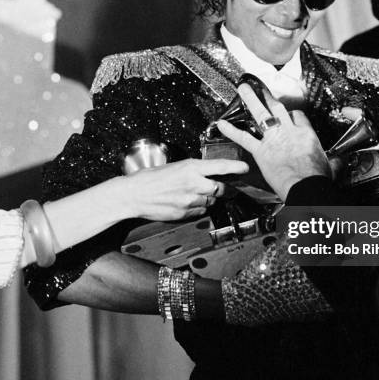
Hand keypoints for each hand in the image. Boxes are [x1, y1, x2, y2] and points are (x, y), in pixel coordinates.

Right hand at [119, 158, 248, 220]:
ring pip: (210, 202)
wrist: (132, 195)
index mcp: (190, 168)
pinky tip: (185, 203)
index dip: (235, 167)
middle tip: (222, 187)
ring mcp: (189, 200)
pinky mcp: (184, 213)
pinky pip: (199, 212)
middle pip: (220, 188)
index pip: (219, 166)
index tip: (245, 167)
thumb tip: (205, 173)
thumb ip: (191, 170)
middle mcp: (193, 184)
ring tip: (192, 194)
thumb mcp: (173, 167)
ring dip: (207, 199)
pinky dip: (197, 208)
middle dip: (223, 189)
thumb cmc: (149, 178)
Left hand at [217, 84, 330, 200]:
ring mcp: (273, 139)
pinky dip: (232, 131)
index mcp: (306, 134)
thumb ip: (333, 162)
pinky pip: (244, 138)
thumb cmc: (317, 179)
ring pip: (261, 114)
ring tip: (242, 89)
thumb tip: (339, 163)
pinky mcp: (261, 151)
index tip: (290, 115)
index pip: (299, 116)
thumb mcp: (331, 166)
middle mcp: (289, 131)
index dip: (293, 115)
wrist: (305, 187)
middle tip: (260, 86)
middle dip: (268, 96)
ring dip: (250, 100)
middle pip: (277, 108)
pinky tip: (221, 124)